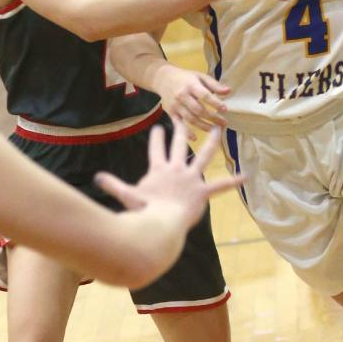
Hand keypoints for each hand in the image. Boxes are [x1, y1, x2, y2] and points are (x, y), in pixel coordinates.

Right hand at [95, 122, 239, 226]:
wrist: (161, 224)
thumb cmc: (144, 212)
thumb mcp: (126, 196)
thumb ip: (113, 185)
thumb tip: (97, 178)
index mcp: (159, 169)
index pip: (156, 149)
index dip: (156, 138)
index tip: (157, 129)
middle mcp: (176, 169)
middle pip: (180, 144)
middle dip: (182, 129)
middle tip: (185, 118)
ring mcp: (191, 178)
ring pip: (204, 155)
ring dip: (213, 142)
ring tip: (219, 130)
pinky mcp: (202, 192)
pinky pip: (221, 185)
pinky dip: (233, 181)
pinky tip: (245, 176)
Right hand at [156, 65, 229, 132]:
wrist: (163, 78)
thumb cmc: (185, 78)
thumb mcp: (200, 76)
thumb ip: (214, 85)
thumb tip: (228, 91)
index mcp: (191, 85)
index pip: (205, 95)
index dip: (215, 103)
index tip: (225, 109)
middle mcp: (182, 96)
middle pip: (199, 110)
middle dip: (212, 118)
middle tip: (224, 123)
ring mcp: (176, 105)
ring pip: (191, 119)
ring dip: (204, 126)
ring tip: (215, 130)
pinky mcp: (171, 112)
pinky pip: (179, 124)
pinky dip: (186, 132)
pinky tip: (195, 138)